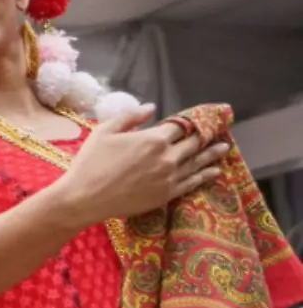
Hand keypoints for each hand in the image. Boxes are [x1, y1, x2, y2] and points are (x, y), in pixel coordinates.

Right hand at [54, 103, 229, 227]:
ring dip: (212, 154)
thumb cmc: (90, 163)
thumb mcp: (104, 132)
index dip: (189, 120)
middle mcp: (167, 157)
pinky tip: (214, 171)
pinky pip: (192, 183)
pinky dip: (205, 175)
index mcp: (153, 139)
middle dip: (206, 135)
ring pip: (197, 162)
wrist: (84, 199)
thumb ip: (130, 117)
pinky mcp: (166, 194)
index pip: (179, 126)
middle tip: (218, 130)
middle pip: (193, 143)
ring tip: (224, 148)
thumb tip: (151, 108)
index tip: (198, 117)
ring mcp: (169, 177)